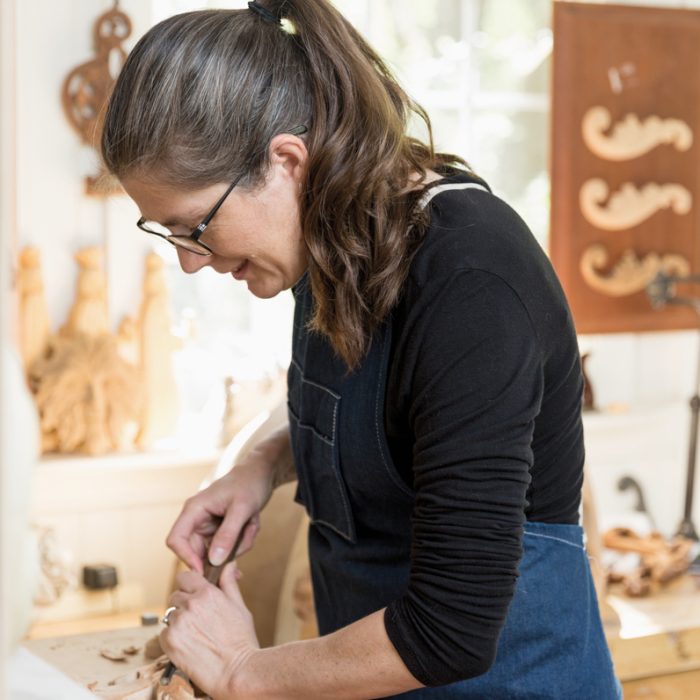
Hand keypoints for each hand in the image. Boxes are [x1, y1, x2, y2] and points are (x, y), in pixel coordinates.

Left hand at [160, 563, 258, 698]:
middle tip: (197, 619)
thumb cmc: (241, 640)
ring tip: (195, 634)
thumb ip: (228, 583)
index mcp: (208, 593)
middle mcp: (191, 604)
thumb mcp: (239, 606)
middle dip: (184, 604)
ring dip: (178, 621)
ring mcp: (178, 623)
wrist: (235, 671)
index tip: (193, 593)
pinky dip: (173, 638)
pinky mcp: (170, 641)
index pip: (185, 577)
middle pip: (176, 595)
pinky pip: (164, 632)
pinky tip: (188, 644)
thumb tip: (228, 564)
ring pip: (170, 614)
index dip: (189, 584)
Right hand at [166, 453, 274, 572]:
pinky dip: (242, 542)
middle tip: (244, 542)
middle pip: (198, 552)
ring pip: (217, 552)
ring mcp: (208, 526)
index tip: (205, 571)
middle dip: (223, 553)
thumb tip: (214, 561)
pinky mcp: (220, 531)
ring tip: (251, 525)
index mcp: (194, 510)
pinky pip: (228, 548)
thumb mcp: (241, 509)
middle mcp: (197, 519)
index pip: (176, 540)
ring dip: (237, 545)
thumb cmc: (249, 483)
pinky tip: (251, 526)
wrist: (260, 474)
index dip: (186, 558)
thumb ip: (228, 534)